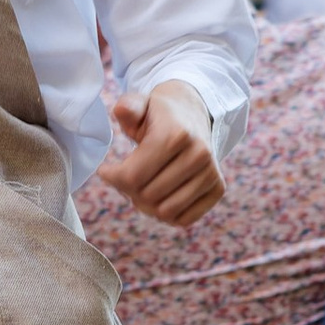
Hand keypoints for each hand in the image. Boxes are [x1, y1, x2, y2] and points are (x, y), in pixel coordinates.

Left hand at [93, 82, 223, 229]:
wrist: (193, 114)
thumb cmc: (158, 115)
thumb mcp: (141, 104)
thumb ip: (129, 107)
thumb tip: (122, 110)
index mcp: (177, 134)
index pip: (133, 176)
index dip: (112, 177)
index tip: (106, 171)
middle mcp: (199, 154)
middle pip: (147, 196)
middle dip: (129, 191)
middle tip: (126, 179)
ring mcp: (211, 173)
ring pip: (165, 211)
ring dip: (147, 205)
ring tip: (142, 188)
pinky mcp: (218, 188)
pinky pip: (184, 219)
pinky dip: (167, 214)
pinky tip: (160, 196)